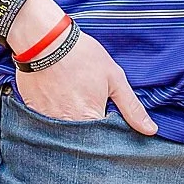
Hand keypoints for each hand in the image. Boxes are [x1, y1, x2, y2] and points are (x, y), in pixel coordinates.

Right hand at [14, 29, 156, 133]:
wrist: (45, 41)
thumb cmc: (82, 56)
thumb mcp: (115, 78)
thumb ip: (132, 108)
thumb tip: (150, 130)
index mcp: (90, 119)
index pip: (103, 142)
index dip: (110, 135)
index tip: (111, 123)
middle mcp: (66, 126)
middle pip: (82, 141)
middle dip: (90, 133)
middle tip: (90, 105)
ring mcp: (47, 120)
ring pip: (64, 133)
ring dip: (72, 125)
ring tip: (74, 101)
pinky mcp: (33, 113)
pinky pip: (47, 124)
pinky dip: (55, 116)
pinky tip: (59, 99)